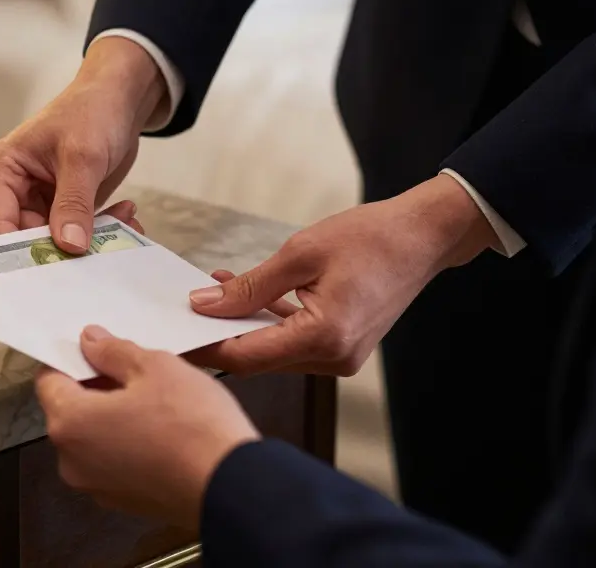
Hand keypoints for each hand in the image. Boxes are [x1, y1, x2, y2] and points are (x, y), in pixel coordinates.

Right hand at [0, 36, 165, 251]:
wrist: (120, 99)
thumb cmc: (91, 111)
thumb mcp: (82, 157)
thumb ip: (73, 203)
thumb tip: (69, 246)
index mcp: (0, 173)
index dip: (21, 253)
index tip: (52, 273)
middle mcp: (13, 192)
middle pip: (27, 242)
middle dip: (66, 249)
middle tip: (102, 250)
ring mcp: (39, 202)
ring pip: (57, 242)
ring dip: (92, 240)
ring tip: (126, 225)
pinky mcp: (63, 208)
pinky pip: (78, 234)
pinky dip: (103, 232)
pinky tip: (127, 217)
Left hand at [35, 325, 259, 528]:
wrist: (231, 488)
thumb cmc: (191, 425)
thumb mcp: (155, 367)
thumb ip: (114, 352)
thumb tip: (90, 342)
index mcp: (70, 423)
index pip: (48, 381)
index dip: (71, 359)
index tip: (97, 349)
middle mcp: (72, 461)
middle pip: (71, 411)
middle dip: (96, 387)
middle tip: (137, 371)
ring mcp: (97, 487)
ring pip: (94, 438)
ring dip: (114, 416)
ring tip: (157, 401)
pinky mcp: (124, 502)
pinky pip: (114, 462)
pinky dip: (129, 444)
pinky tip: (164, 432)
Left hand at [186, 174, 498, 375]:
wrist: (424, 237)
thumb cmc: (371, 237)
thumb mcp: (300, 253)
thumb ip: (250, 286)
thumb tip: (205, 305)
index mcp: (324, 338)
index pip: (246, 355)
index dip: (204, 346)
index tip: (171, 336)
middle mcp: (333, 358)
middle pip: (257, 358)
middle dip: (218, 334)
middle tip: (180, 312)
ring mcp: (340, 357)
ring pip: (272, 351)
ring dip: (241, 325)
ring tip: (209, 292)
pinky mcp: (341, 347)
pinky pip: (292, 340)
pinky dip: (267, 321)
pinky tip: (244, 294)